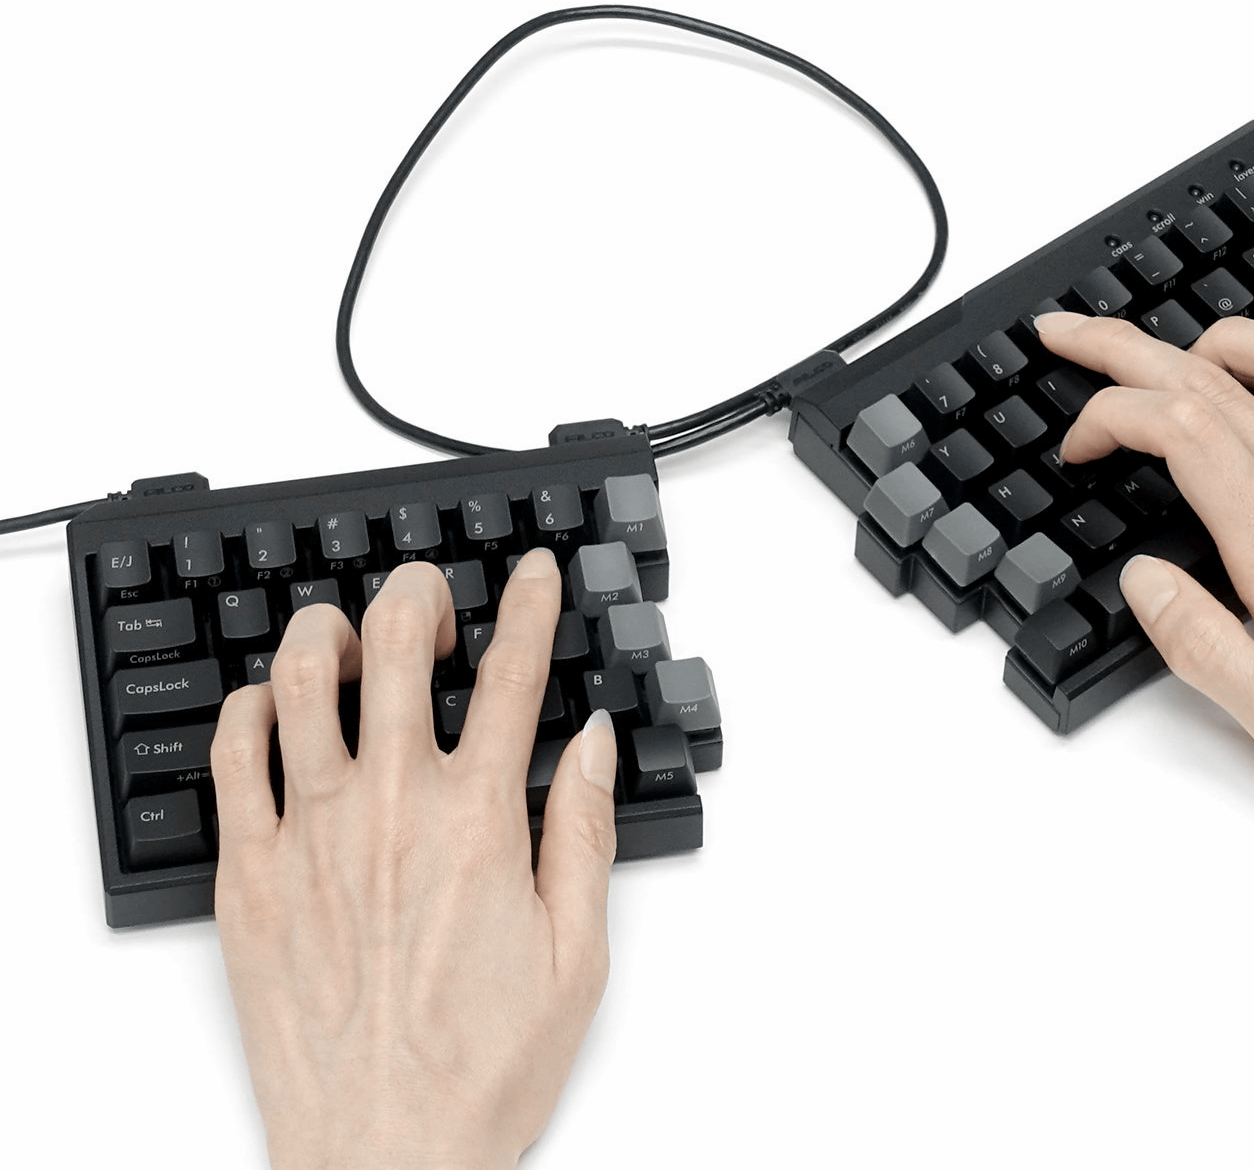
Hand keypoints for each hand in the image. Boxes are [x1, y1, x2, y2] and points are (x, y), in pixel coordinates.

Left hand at [210, 552, 617, 1168]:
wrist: (384, 1157)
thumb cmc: (480, 1068)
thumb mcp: (576, 952)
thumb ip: (585, 830)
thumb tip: (593, 743)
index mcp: (477, 821)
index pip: (511, 675)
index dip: (531, 606)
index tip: (535, 574)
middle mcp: (388, 807)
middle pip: (394, 646)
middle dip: (419, 594)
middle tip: (432, 595)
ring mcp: (308, 835)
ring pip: (298, 682)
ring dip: (326, 633)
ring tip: (346, 635)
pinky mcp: (248, 876)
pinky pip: (229, 760)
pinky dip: (246, 710)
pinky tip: (268, 708)